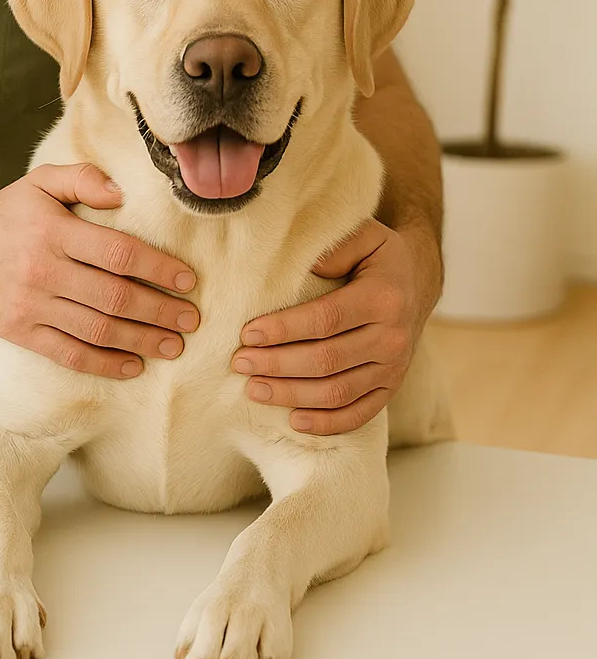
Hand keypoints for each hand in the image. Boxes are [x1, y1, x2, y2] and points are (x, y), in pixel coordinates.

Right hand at [0, 163, 199, 379]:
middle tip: (191, 320)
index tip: (187, 280)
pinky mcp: (22, 333)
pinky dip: (105, 364)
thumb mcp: (41, 181)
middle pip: (115, 297)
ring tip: (173, 346)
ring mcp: (32, 306)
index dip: (158, 269)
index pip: (119, 254)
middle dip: (160, 311)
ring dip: (142, 341)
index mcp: (54, 231)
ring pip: (97, 330)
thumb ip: (82, 179)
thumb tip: (121, 194)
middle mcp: (44, 270)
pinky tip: (133, 366)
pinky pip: (69, 354)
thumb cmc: (9, 213)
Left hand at [231, 218, 441, 434]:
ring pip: (338, 392)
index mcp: (383, 298)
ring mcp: (393, 368)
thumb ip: (335, 247)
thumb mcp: (365, 235)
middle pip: (326, 360)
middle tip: (241, 363)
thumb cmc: (378, 255)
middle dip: (278, 364)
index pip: (326, 319)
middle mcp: (392, 338)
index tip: (248, 333)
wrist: (418, 280)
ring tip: (255, 389)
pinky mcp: (391, 388)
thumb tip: (304, 268)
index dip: (284, 329)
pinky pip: (360, 414)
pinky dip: (327, 423)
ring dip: (292, 394)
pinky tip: (294, 420)